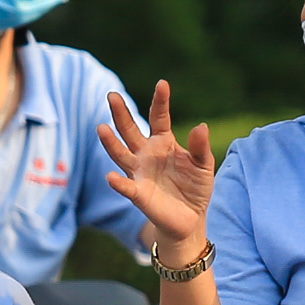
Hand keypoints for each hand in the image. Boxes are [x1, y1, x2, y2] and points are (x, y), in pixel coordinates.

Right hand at [100, 84, 213, 258]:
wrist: (190, 219)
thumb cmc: (195, 188)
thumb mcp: (203, 165)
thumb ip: (201, 147)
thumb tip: (201, 126)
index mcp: (163, 142)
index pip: (159, 117)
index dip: (160, 101)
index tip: (162, 84)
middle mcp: (146, 154)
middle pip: (130, 130)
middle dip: (121, 114)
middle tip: (112, 95)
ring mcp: (139, 173)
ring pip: (121, 154)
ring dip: (111, 143)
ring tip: (101, 128)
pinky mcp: (138, 194)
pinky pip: (126, 187)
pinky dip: (118, 183)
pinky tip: (111, 176)